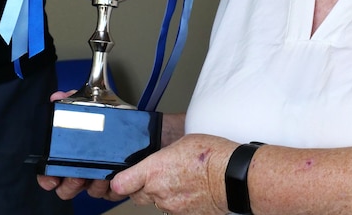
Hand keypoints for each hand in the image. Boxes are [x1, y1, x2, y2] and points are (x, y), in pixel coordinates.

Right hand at [35, 90, 125, 201]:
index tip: (51, 179)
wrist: (139, 123)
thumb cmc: (111, 119)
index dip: (47, 178)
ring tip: (99, 174)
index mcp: (72, 154)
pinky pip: (110, 193)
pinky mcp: (118, 181)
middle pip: (67, 188)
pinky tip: (113, 177)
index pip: (51, 173)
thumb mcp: (91, 105)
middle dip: (71, 183)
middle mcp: (83, 168)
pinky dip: (111, 187)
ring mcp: (100, 176)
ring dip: (93, 185)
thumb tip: (57, 97)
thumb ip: (72, 99)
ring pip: (89, 192)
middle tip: (78, 174)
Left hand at [110, 133, 236, 213]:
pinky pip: (173, 210)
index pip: (119, 184)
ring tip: (181, 180)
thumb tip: (158, 160)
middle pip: (136, 195)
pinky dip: (178, 201)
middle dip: (142, 187)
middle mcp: (158, 191)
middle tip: (157, 176)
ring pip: (156, 202)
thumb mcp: (181, 143)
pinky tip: (190, 190)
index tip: (120, 179)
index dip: (118, 182)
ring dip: (162, 194)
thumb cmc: (212, 155)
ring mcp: (170, 206)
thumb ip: (162, 156)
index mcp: (153, 170)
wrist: (232, 176)